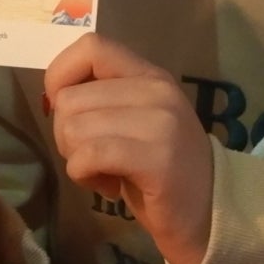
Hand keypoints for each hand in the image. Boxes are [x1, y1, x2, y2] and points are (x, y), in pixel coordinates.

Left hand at [43, 34, 213, 263]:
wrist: (209, 216)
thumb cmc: (160, 171)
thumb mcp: (135, 121)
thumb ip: (102, 99)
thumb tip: (53, 96)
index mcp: (149, 75)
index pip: (91, 47)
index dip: (61, 75)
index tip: (66, 110)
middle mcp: (157, 91)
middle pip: (71, 98)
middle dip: (66, 135)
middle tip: (93, 158)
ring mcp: (161, 124)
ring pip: (74, 128)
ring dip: (76, 159)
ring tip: (105, 172)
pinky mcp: (158, 159)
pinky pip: (89, 156)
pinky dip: (84, 175)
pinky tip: (108, 187)